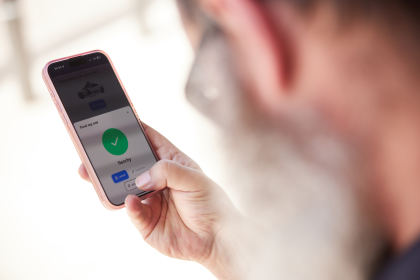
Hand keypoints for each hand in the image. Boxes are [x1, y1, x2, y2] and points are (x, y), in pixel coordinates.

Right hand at [78, 123, 240, 278]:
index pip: (149, 140)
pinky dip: (129, 205)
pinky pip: (132, 211)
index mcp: (171, 162)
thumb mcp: (194, 179)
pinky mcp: (146, 222)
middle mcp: (157, 179)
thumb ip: (167, 172)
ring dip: (109, 180)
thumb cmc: (211, 204)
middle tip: (92, 148)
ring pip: (123, 187)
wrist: (216, 240)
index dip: (133, 129)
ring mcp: (150, 200)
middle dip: (110, 156)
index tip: (115, 118)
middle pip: (129, 163)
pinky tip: (130, 200)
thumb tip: (141, 179)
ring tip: (94, 172)